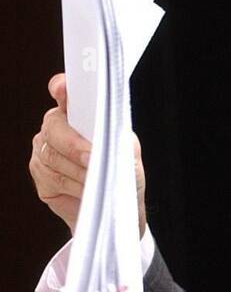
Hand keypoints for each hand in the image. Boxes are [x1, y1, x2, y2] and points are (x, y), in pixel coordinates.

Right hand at [29, 73, 146, 237]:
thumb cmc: (121, 170)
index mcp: (76, 112)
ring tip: (97, 179)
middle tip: (92, 157)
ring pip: (53, 157)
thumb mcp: (127, 149)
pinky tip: (87, 190)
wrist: (117, 203)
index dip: (61, 88)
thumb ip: (118, 136)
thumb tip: (107, 134)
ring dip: (78, 170)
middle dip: (74, 144)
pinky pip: (52, 179)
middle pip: (53, 127)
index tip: (61, 89)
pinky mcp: (41, 177)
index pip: (64, 92)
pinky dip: (73, 186)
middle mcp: (55, 127)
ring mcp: (44, 151)